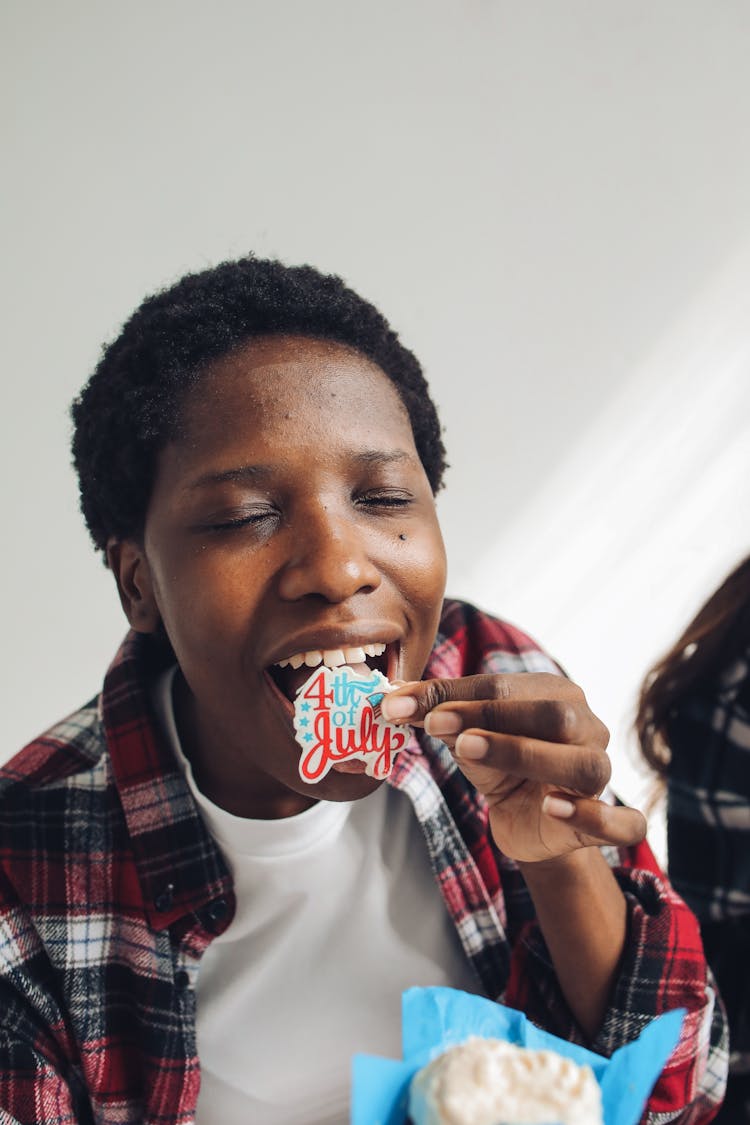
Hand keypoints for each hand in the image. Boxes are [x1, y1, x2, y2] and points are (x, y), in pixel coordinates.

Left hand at [380, 673, 645, 863]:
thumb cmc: (500, 766)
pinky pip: (623, 822)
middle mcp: (586, 728)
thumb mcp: (466, 738)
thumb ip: (439, 716)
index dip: (452, 693)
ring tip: (470, 751)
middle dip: (491, 717)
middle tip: (436, 723)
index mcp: (555, 695)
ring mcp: (600, 775)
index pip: (505, 685)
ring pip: (583, 764)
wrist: (528, 823)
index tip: (399, 703)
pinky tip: (553, 808)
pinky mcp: (608, 824)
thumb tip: (392, 699)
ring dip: (526, 755)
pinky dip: (594, 815)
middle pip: (552, 716)